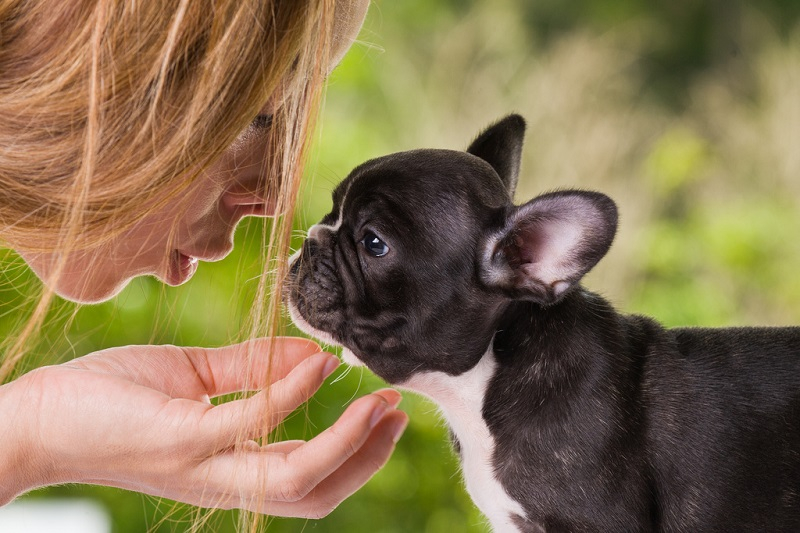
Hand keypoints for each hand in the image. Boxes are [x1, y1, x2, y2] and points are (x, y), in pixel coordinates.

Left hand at [0, 338, 407, 517]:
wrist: (38, 416)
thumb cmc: (113, 398)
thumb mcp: (195, 379)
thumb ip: (254, 368)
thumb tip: (312, 350)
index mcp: (230, 468)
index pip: (307, 476)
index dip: (355, 452)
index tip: (385, 410)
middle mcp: (223, 479)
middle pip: (314, 492)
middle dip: (365, 458)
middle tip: (396, 413)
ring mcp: (203, 464)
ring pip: (294, 476)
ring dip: (346, 441)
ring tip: (375, 400)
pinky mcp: (180, 438)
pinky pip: (251, 421)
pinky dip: (293, 393)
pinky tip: (318, 362)